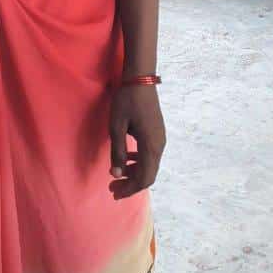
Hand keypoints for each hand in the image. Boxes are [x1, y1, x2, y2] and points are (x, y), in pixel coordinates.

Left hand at [108, 84, 165, 199]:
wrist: (140, 79)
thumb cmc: (126, 101)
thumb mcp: (117, 127)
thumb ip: (118, 152)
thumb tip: (116, 175)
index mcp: (150, 146)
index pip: (143, 178)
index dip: (129, 189)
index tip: (114, 193)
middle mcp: (159, 145)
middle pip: (148, 175)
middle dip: (131, 185)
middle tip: (112, 188)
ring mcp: (160, 138)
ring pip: (150, 165)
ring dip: (134, 174)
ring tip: (116, 175)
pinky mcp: (157, 132)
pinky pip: (150, 155)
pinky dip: (138, 162)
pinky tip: (126, 159)